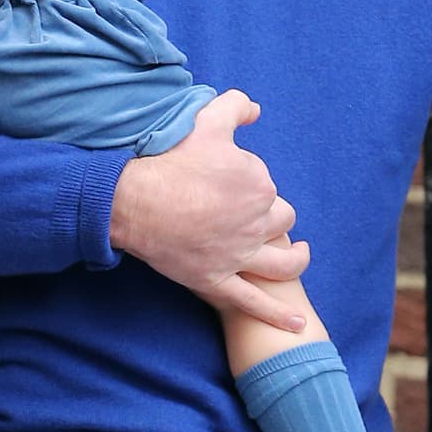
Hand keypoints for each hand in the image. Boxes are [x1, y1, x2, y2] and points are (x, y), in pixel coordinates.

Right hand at [109, 88, 310, 329]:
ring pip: (282, 262)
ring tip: (298, 252)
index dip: (253, 186)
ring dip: (295, 259)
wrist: (134, 199)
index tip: (230, 184)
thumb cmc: (170, 159)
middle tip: (251, 214)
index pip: (269, 188)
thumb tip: (255, 109)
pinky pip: (254, 302)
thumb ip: (236, 107)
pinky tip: (297, 324)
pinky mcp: (218, 280)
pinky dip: (278, 316)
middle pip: (280, 221)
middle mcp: (256, 222)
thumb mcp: (206, 121)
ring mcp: (238, 255)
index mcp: (259, 185)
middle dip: (272, 217)